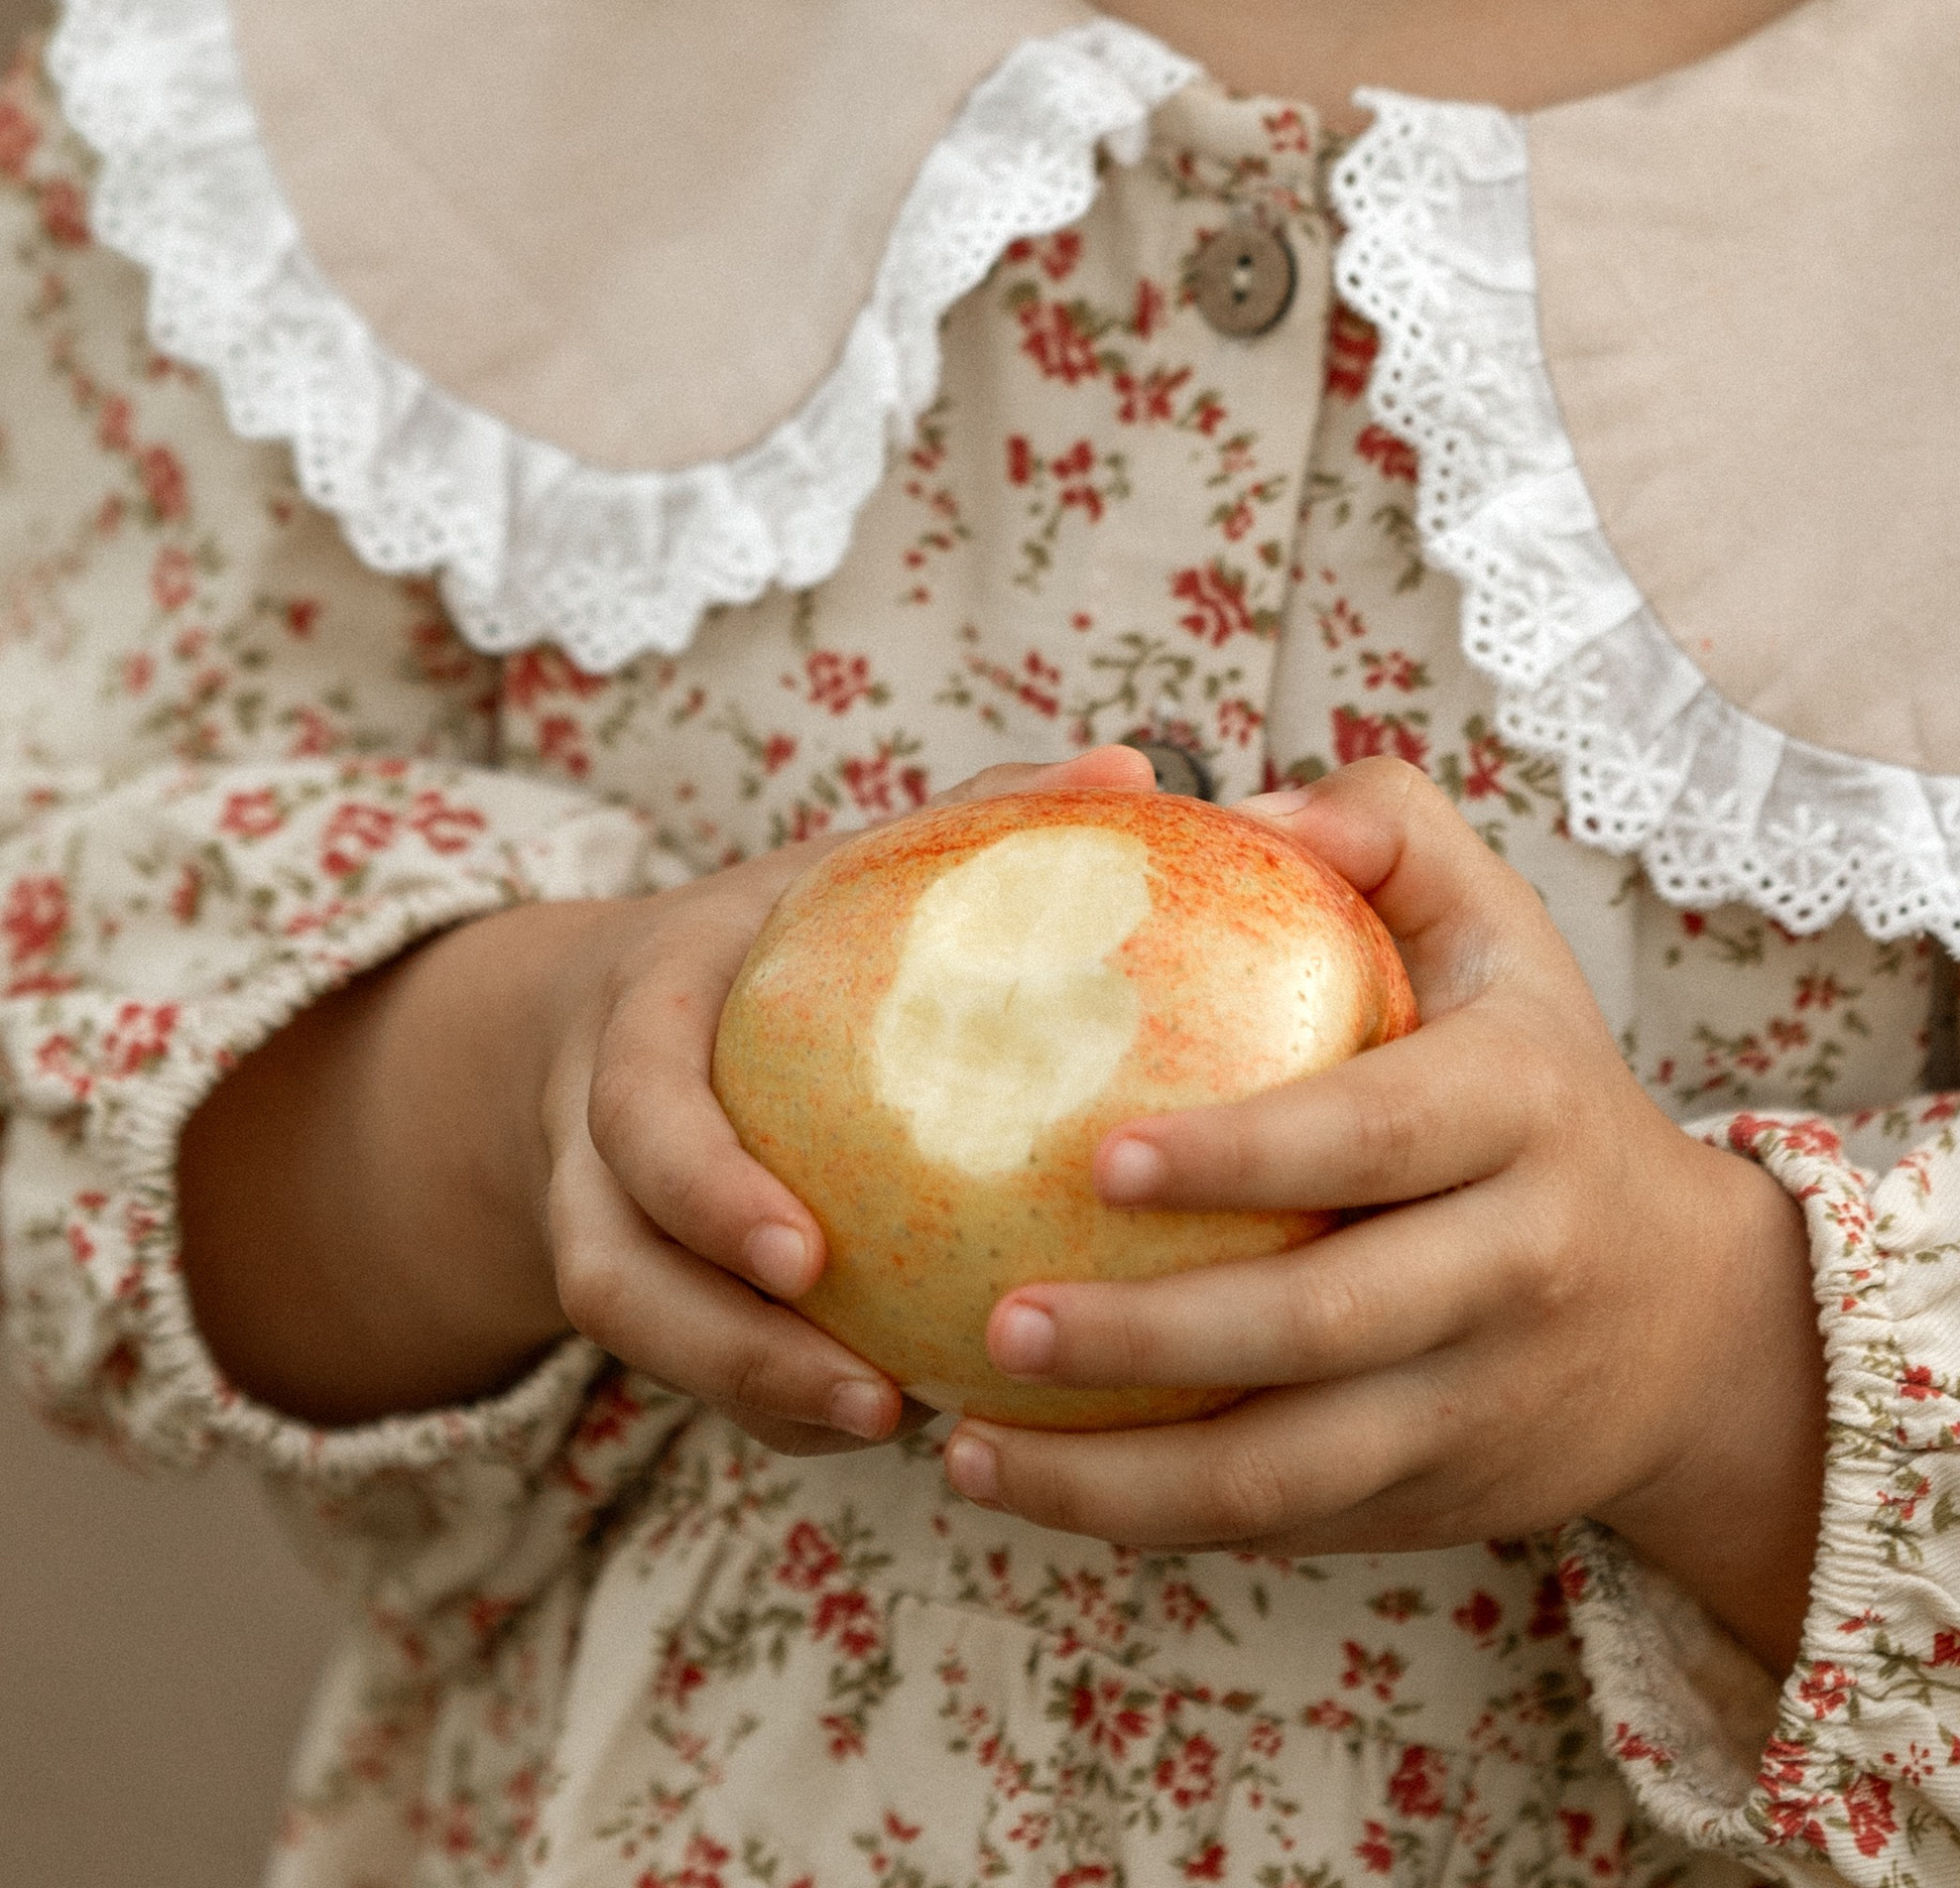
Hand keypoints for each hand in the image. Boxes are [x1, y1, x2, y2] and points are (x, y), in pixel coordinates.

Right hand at [181, 745, 1166, 1444]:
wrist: (623, 1005)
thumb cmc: (781, 921)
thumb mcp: (845, 858)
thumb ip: (976, 812)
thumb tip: (1131, 771)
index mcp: (638, 1015)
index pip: (639, 1109)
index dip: (706, 1190)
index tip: (809, 1255)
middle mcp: (593, 1137)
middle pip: (610, 1270)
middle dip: (726, 1344)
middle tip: (874, 1394)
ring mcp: (603, 1224)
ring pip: (642, 1339)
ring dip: (761, 1396)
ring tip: (899, 1424)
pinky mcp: (649, 1297)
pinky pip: (696, 1372)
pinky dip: (785, 1402)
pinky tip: (912, 1419)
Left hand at [939, 760, 1829, 1668]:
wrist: (1693, 1322)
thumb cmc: (1542, 1080)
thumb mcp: (1504, 931)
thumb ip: (1386, 831)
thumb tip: (1243, 806)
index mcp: (1523, 1106)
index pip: (1378, 1133)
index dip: (1248, 1153)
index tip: (1101, 1156)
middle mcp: (1516, 1263)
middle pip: (1324, 1323)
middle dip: (1153, 1334)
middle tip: (999, 1314)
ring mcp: (1477, 1403)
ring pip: (1290, 1468)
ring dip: (1121, 1475)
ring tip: (969, 1445)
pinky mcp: (1434, 1503)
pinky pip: (1281, 1523)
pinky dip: (1151, 1519)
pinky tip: (1026, 1483)